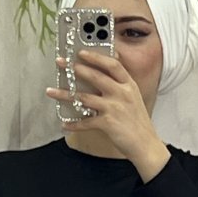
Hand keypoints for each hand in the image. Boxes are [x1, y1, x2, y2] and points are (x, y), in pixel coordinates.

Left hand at [46, 50, 164, 166]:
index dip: (96, 56)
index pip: (112, 64)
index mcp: (129, 85)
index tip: (81, 52)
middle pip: (95, 76)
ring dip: (65, 94)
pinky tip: (65, 124)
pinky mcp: (108, 123)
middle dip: (75, 68)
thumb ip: (121, 86)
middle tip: (61, 63)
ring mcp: (114, 108)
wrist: (146, 144)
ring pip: (84, 97)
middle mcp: (122, 93)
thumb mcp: (134, 98)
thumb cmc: (138, 122)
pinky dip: (74, 124)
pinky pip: (86, 122)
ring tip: (51, 91)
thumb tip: (103, 74)